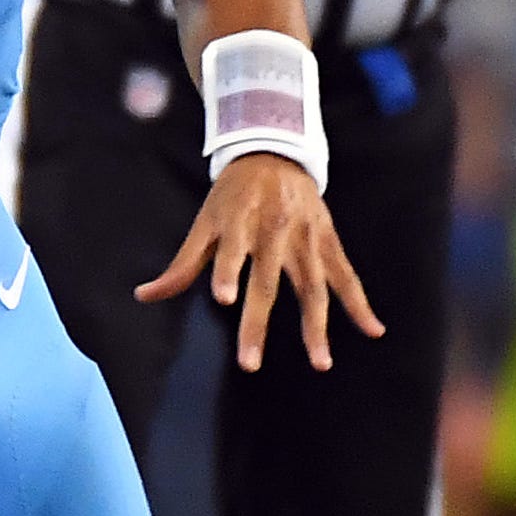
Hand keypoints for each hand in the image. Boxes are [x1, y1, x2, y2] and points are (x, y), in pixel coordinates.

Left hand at [137, 154, 382, 371]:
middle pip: (267, 281)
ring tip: (320, 363)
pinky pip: (346, 276)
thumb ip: (181, 264)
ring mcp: (305, 238)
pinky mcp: (328, 241)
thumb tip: (142, 296)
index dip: (228, 271)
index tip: (224, 298)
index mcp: (240, 221)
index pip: (233, 249)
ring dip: (317, 326)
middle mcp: (274, 230)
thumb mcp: (205, 221)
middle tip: (250, 363)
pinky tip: (373, 330)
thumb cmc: (232, 196)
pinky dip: (360, 303)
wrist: (276, 152)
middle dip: (258, 321)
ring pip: (312, 286)